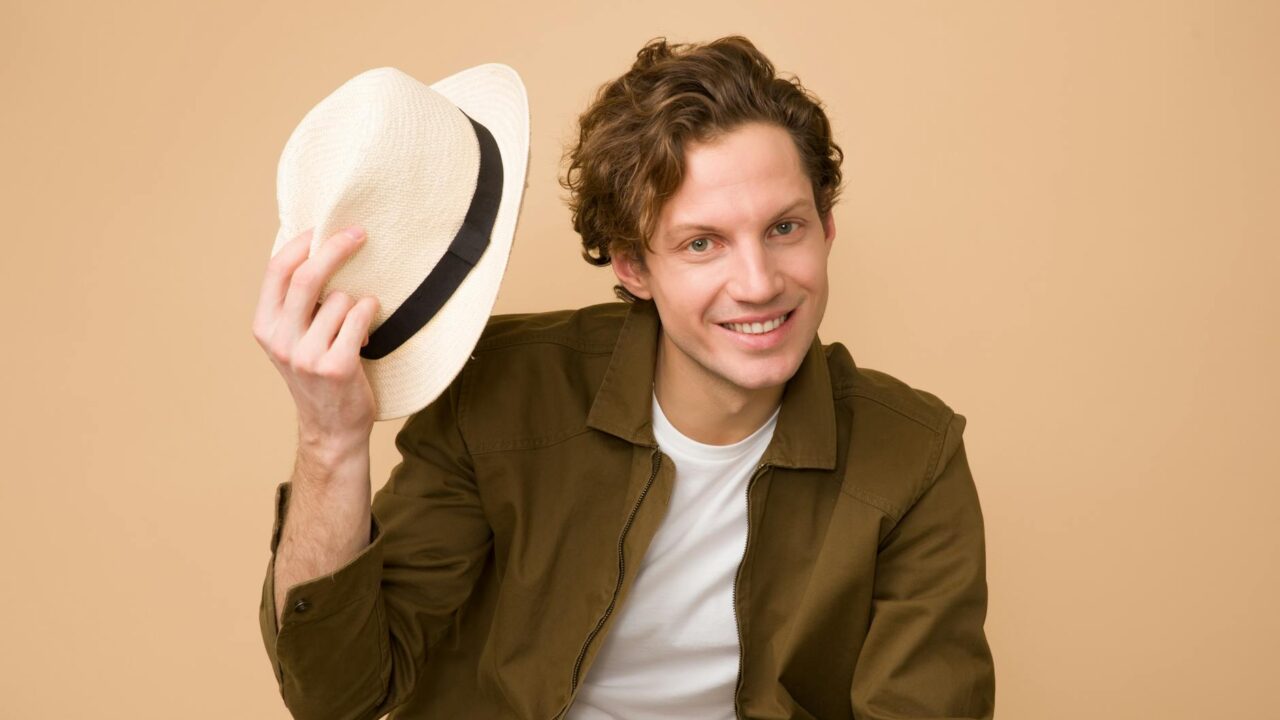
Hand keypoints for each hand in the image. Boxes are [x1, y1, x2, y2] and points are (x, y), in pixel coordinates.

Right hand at [252, 226, 380, 460]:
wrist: (331, 428)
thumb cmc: (318, 375)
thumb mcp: (293, 339)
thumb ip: (296, 304)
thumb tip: (316, 248)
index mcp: (265, 327)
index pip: (277, 270)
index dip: (300, 243)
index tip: (322, 228)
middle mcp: (281, 340)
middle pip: (308, 277)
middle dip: (336, 247)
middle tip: (358, 233)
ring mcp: (307, 355)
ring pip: (341, 299)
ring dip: (357, 304)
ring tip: (355, 329)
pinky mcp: (336, 366)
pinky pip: (360, 316)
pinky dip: (370, 314)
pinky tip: (367, 333)